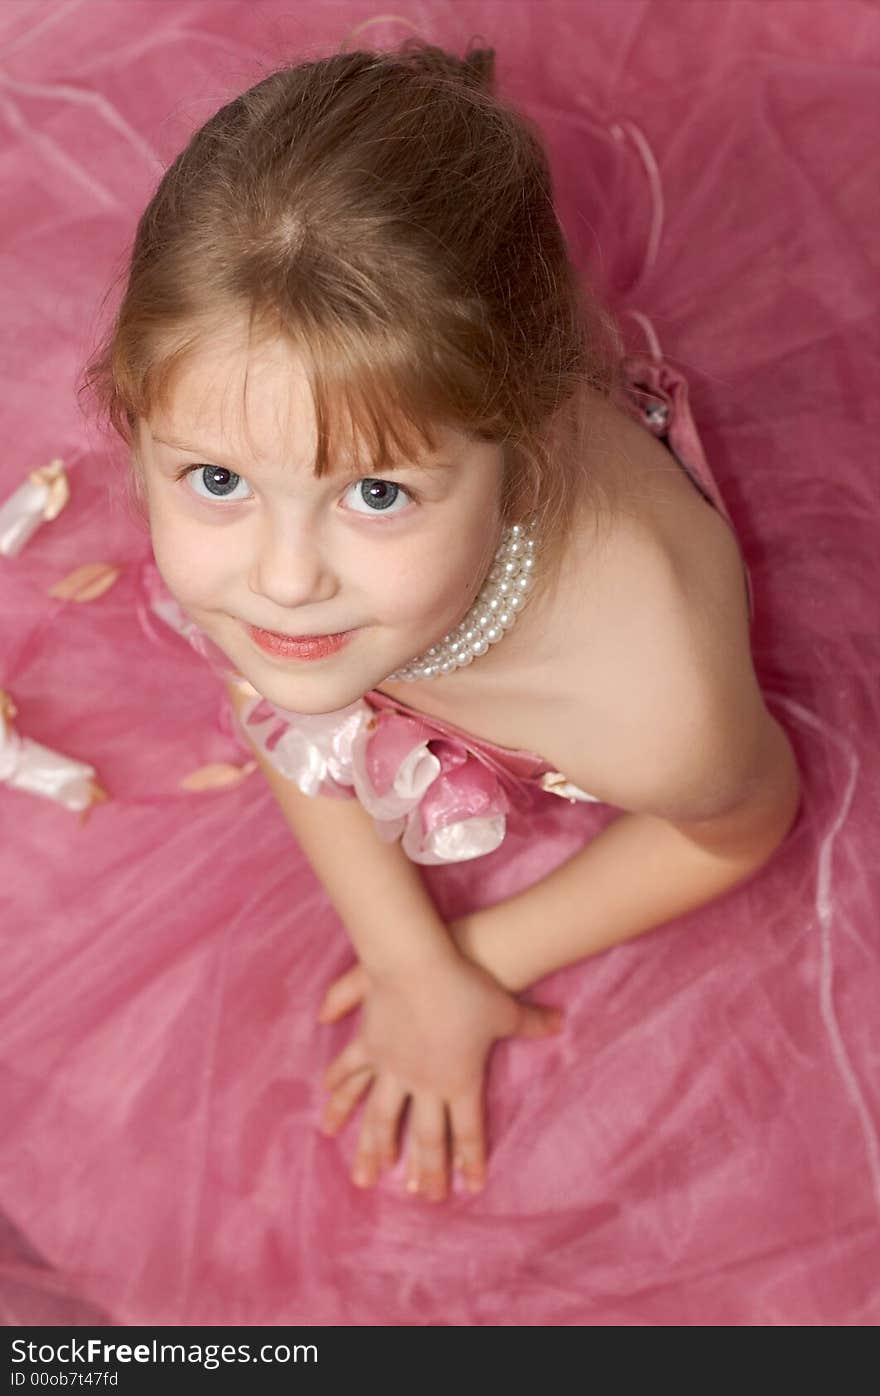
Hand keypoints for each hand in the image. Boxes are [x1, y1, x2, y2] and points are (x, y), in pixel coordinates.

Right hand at [316, 944, 563, 1200]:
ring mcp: (393, 1066)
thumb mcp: (505, 1009)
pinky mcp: (370, 1044)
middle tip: (423, 1198)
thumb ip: (533, 1023)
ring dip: (372, 1148)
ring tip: (366, 1175)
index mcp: (459, 1080)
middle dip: (426, 1170)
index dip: (471, 1160)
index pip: (468, 1131)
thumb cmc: (467, 985)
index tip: (470, 1187)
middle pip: (426, 1137)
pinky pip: (353, 1071)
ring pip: (381, 1117)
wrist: (419, 965)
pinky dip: (340, 1088)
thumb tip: (562, 1023)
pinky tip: (328, 1104)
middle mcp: (424, 1082)